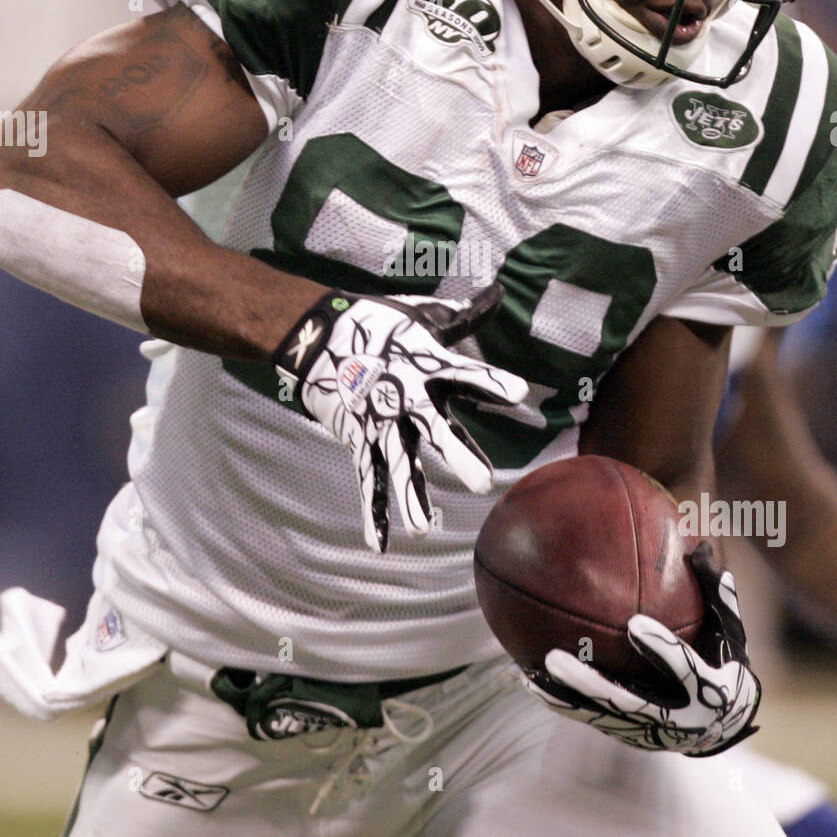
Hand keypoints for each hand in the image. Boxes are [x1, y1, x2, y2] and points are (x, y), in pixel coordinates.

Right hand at [273, 282, 526, 552]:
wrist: (317, 334)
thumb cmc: (381, 324)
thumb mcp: (424, 316)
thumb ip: (465, 316)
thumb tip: (498, 292)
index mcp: (428, 365)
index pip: (466, 374)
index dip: (491, 383)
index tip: (520, 393)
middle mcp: (406, 398)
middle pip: (434, 430)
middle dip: (456, 455)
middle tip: (481, 484)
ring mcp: (380, 422)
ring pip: (396, 464)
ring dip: (409, 496)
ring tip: (423, 528)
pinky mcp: (358, 439)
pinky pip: (368, 480)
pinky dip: (372, 513)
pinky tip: (380, 545)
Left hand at [525, 542, 760, 755]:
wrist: (724, 724)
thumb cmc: (725, 662)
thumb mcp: (730, 631)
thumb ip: (717, 592)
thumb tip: (702, 547)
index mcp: (707, 689)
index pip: (683, 669)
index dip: (659, 649)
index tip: (634, 624)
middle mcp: (676, 718)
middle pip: (627, 704)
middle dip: (589, 683)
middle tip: (555, 657)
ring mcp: (650, 731)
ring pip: (602, 715)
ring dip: (565, 696)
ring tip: (531, 674)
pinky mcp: (630, 735)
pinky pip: (591, 719)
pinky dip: (561, 702)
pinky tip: (529, 681)